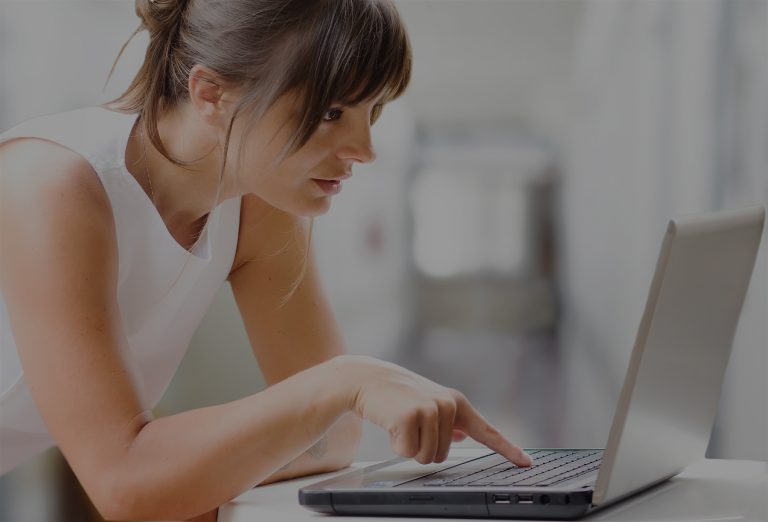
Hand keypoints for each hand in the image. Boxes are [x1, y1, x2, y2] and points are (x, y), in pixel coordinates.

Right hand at [336, 355, 531, 466]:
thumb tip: (464, 435)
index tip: (527, 462)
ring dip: (410, 446)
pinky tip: (392, 423)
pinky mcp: (411, 416)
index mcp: (457, 404)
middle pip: (442, 456)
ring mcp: (431, 410)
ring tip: (401, 423)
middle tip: (409, 424)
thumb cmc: (398, 395)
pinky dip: (397, 444)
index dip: (508, 449)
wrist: (368, 379)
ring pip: (427, 457)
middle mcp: (449, 405)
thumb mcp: (429, 403)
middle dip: (422, 447)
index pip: (487, 431)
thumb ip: (450, 421)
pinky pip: (409, 452)